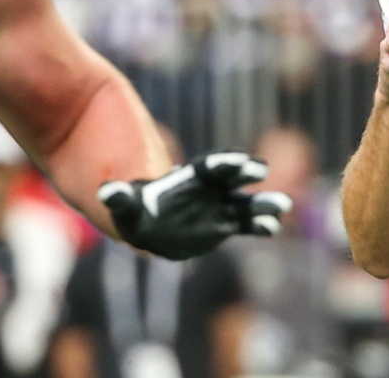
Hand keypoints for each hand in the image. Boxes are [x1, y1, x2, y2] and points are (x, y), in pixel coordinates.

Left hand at [98, 152, 292, 260]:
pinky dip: (259, 226)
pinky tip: (273, 227)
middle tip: (260, 169)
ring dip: (263, 204)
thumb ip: (121, 198)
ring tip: (283, 205)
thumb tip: (106, 192)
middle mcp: (211, 189)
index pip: (208, 167)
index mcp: (191, 178)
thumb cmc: (137, 209)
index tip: (235, 160)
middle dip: (245, 174)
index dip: (221, 163)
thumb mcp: (125, 205)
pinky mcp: (225, 224)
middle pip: (232, 178)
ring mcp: (221, 206)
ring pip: (246, 203)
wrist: (152, 223)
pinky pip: (246, 225)